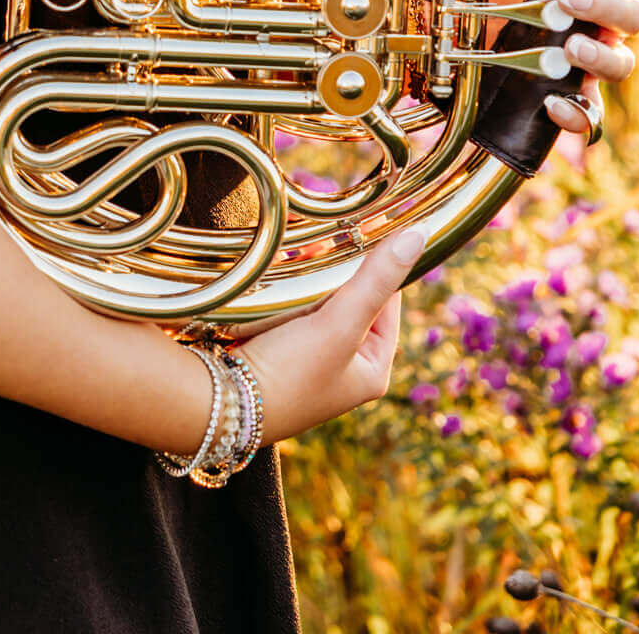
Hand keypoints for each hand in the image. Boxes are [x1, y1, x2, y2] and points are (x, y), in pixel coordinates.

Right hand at [231, 230, 426, 444]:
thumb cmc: (288, 375)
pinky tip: (278, 282)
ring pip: (320, 305)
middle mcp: (345, 369)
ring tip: (300, 260)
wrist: (221, 404)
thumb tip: (417, 237)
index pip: (387, 303)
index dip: (375, 268)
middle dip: (338, 275)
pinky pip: (292, 312)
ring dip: (311, 284)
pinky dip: (288, 295)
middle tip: (325, 244)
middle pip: (353, 302)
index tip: (361, 234)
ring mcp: (311, 363)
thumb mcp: (339, 326)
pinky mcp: (279, 354)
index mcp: (373, 372)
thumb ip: (374, 281)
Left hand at [491, 0, 638, 137]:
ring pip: (623, 60)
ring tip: (568, 43)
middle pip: (634, 10)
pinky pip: (589, 113)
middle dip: (606, 2)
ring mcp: (586, 56)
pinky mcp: (567, 94)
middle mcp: (598, 15)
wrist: (460, 33)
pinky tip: (555, 103)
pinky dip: (577, 112)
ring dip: (600, 53)